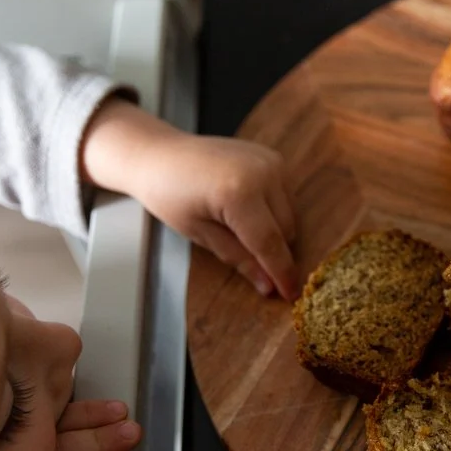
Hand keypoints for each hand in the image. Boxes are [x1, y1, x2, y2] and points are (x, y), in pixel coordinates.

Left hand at [81, 99, 297, 299]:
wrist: (160, 155)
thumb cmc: (170, 196)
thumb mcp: (201, 235)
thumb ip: (239, 259)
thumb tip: (269, 286)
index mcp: (239, 193)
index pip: (269, 242)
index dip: (281, 272)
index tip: (290, 295)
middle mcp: (263, 173)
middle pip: (286, 230)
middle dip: (274, 252)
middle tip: (251, 263)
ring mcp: (271, 162)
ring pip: (291, 215)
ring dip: (276, 233)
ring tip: (241, 230)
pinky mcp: (274, 158)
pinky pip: (286, 198)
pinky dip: (274, 212)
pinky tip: (248, 211)